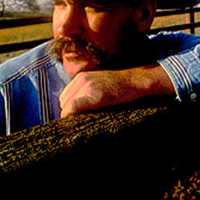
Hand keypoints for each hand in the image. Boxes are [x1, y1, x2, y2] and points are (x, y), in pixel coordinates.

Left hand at [59, 63, 174, 117]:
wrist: (136, 82)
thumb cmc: (121, 87)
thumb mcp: (100, 84)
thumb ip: (86, 92)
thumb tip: (74, 110)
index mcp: (81, 77)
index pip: (65, 96)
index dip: (68, 108)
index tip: (75, 117)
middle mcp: (81, 80)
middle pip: (63, 101)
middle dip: (69, 112)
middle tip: (80, 121)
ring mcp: (86, 87)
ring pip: (66, 106)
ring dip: (72, 115)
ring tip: (83, 121)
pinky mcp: (92, 96)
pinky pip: (72, 109)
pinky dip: (71, 116)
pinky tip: (79, 122)